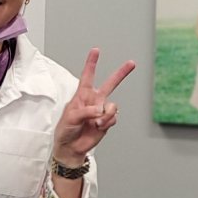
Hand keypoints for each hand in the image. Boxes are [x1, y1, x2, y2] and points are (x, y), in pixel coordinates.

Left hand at [52, 48, 135, 163]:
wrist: (71, 147)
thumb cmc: (65, 130)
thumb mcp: (70, 117)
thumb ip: (85, 111)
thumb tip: (99, 110)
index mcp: (82, 95)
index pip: (88, 76)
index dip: (92, 63)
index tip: (96, 50)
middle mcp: (94, 100)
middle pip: (110, 84)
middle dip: (121, 73)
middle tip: (131, 63)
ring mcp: (101, 111)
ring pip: (113, 106)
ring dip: (106, 115)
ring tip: (96, 123)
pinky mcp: (107, 121)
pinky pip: (113, 118)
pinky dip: (106, 123)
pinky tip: (98, 127)